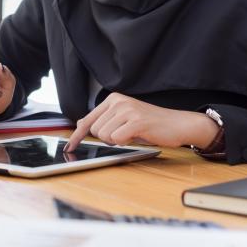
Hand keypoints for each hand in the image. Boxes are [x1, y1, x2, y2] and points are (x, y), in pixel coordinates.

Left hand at [65, 93, 219, 151]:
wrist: (178, 124)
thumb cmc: (151, 124)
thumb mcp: (124, 118)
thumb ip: (104, 119)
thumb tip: (81, 122)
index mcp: (113, 99)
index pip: (87, 120)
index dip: (76, 136)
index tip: (69, 147)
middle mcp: (118, 101)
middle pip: (95, 131)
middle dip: (108, 138)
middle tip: (125, 134)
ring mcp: (127, 110)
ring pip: (105, 136)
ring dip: (117, 141)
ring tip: (132, 134)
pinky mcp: (136, 121)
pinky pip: (117, 139)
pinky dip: (125, 142)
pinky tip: (137, 136)